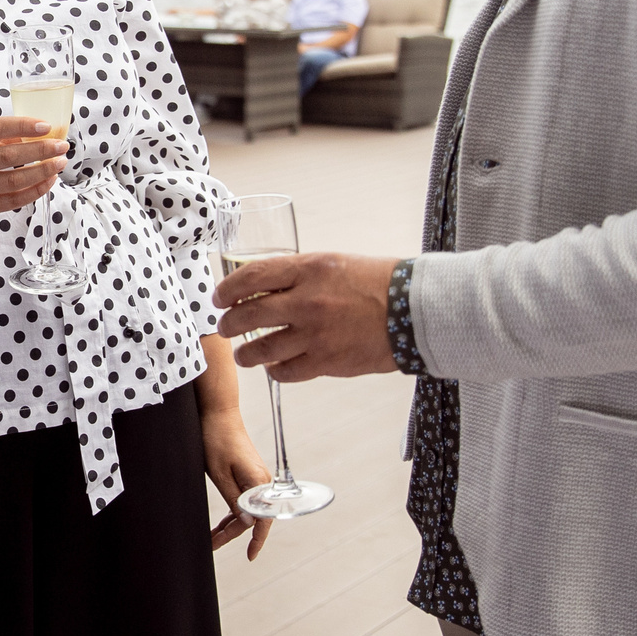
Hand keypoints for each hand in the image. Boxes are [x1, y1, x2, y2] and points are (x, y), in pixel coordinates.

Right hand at [0, 117, 68, 220]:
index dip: (22, 126)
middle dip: (41, 150)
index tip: (46, 126)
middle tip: (62, 146)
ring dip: (42, 171)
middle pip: (9, 157)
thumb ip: (0, 135)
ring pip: (14, 181)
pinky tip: (49, 180)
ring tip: (60, 163)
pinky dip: (35, 191)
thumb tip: (37, 133)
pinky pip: (14, 200)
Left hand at [199, 376, 272, 560]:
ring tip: (212, 538)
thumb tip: (248, 523)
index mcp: (259, 482)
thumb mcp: (218, 473)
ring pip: (247, 510)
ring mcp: (257, 478)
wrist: (219, 411)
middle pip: (252, 517)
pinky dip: (233, 512)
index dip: (257, 540)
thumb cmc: (216, 438)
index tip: (250, 556)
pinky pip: (245, 499)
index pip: (263, 520)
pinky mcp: (249, 474)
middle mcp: (262, 482)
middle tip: (211, 545)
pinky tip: (222, 522)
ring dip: (231, 525)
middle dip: (232, 534)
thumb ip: (234, 500)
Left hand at [216, 252, 401, 381]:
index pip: (251, 277)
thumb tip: (267, 288)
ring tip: (243, 354)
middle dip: (229, 324)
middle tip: (224, 327)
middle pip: (248, 315)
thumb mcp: (334, 263)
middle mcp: (308, 301)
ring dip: (246, 353)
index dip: (228, 289)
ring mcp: (316, 334)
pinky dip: (275, 371)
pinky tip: (274, 367)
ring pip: (262, 349)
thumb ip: (300, 275)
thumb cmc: (379, 283)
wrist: (416, 309)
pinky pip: (286, 372)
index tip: (220, 297)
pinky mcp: (327, 362)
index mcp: (309, 269)